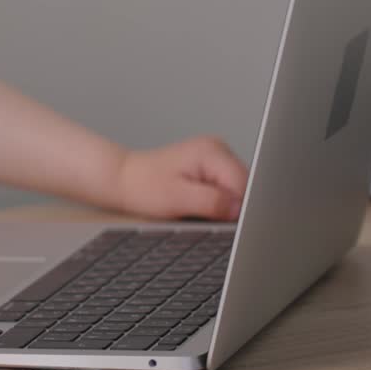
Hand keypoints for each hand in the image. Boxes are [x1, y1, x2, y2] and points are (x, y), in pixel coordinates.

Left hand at [114, 136, 247, 220]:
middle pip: (244, 187)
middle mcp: (218, 149)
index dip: (237, 209)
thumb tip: (240, 209)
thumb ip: (212, 202)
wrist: (125, 180)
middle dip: (229, 207)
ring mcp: (216, 156)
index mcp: (212, 151)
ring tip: (194, 205)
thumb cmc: (143, 187)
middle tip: (201, 213)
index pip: (245, 185)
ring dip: (222, 205)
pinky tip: (197, 202)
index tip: (220, 221)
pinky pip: (226, 190)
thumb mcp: (177, 199)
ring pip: (237, 190)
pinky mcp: (212, 167)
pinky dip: (216, 202)